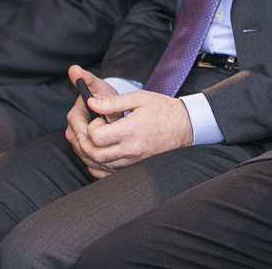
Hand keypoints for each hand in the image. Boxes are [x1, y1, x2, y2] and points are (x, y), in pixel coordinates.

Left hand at [71, 69, 192, 178]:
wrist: (185, 126)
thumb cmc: (163, 109)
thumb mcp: (138, 98)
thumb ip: (112, 102)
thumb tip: (91, 103)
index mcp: (129, 131)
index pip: (97, 137)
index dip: (90, 128)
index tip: (97, 120)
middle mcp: (131, 149)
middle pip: (95, 155)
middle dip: (86, 143)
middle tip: (89, 132)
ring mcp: (134, 161)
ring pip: (102, 166)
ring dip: (91, 155)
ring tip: (94, 141)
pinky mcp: (137, 166)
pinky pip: (112, 173)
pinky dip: (101, 167)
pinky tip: (101, 155)